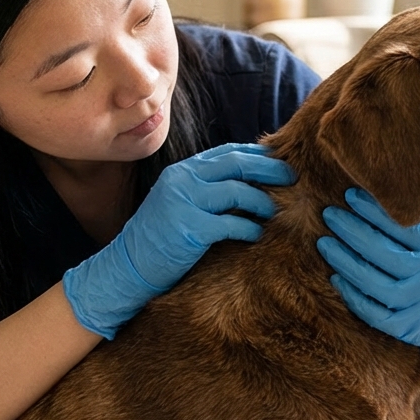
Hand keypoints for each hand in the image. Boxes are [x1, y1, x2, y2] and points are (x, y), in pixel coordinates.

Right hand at [63, 143, 294, 338]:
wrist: (127, 266)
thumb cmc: (159, 238)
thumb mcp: (179, 202)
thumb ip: (205, 188)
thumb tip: (248, 183)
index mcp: (182, 171)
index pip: (226, 152)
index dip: (256, 155)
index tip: (279, 161)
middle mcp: (182, 180)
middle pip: (236, 164)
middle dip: (268, 168)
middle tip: (292, 176)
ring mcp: (184, 203)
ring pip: (237, 191)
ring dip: (262, 201)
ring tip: (275, 211)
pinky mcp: (189, 229)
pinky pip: (230, 224)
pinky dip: (248, 228)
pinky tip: (256, 234)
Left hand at [317, 187, 419, 371]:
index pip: (401, 226)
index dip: (373, 210)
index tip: (351, 195)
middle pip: (379, 251)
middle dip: (350, 230)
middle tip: (329, 214)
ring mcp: (417, 308)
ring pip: (369, 281)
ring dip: (343, 260)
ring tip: (325, 242)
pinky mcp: (408, 329)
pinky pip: (371, 311)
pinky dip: (351, 295)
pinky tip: (337, 277)